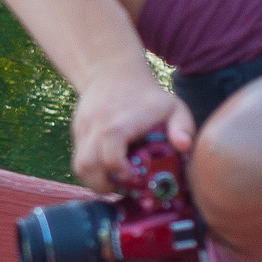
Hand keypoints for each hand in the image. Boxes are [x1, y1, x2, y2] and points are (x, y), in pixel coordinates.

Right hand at [70, 63, 191, 190]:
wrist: (112, 72)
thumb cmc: (147, 96)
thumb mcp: (172, 106)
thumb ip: (183, 126)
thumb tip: (184, 147)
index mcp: (119, 124)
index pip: (110, 155)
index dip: (120, 173)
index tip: (133, 177)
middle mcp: (96, 128)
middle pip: (86, 165)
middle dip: (102, 185)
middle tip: (121, 188)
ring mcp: (83, 131)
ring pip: (78, 165)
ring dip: (93, 180)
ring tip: (113, 182)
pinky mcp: (77, 133)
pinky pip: (78, 158)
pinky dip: (91, 170)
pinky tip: (107, 169)